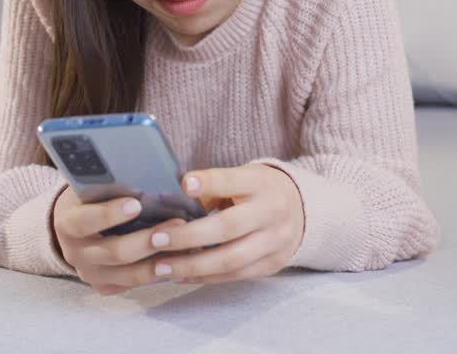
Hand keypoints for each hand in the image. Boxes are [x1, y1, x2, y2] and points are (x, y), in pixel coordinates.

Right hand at [52, 187, 186, 295]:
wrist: (73, 227)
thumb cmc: (90, 199)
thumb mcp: (90, 188)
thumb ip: (109, 185)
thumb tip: (147, 178)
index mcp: (67, 224)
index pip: (86, 221)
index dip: (110, 214)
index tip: (137, 204)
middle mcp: (75, 253)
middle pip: (114, 252)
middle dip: (147, 239)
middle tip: (177, 225)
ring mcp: (89, 273)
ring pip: (128, 274)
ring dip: (159, 261)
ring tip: (185, 247)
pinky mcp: (103, 286)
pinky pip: (133, 285)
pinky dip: (157, 275)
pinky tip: (177, 262)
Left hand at [147, 163, 303, 284]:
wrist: (301, 210)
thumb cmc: (255, 190)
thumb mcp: (241, 178)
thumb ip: (211, 187)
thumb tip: (168, 199)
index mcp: (260, 183)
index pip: (232, 181)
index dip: (208, 183)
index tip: (183, 184)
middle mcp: (271, 211)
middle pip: (229, 227)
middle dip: (189, 236)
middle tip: (156, 239)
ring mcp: (275, 241)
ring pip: (231, 259)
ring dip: (192, 265)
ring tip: (161, 267)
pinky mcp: (272, 264)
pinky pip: (235, 275)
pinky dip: (205, 277)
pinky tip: (180, 276)